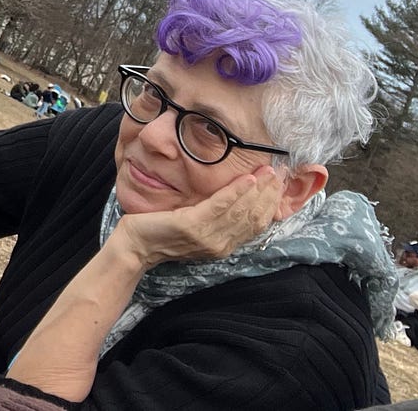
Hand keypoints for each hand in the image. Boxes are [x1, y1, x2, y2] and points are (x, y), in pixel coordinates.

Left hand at [115, 167, 284, 268]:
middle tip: (281, 172)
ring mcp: (207, 237)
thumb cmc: (163, 232)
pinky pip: (219, 206)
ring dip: (259, 190)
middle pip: (254, 217)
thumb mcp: (196, 227)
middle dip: (270, 194)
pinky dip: (236, 192)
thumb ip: (217, 218)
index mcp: (223, 246)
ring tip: (269, 171)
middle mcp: (219, 244)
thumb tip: (237, 199)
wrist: (135, 245)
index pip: (256, 225)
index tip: (280, 184)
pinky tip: (248, 179)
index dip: (271, 204)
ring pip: (241, 211)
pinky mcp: (192, 226)